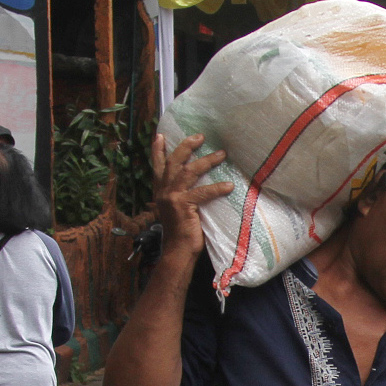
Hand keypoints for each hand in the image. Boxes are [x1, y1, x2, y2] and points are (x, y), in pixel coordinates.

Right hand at [152, 132, 233, 261]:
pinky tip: (229, 186)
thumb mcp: (177, 209)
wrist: (177, 251)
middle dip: (186, 146)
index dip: (157, 149)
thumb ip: (180, 195)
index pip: (157, 165)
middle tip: (200, 136)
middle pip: (173, 161)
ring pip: (189, 171)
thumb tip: (195, 184)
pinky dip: (217, 188)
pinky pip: (203, 192)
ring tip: (221, 154)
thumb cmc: (182, 232)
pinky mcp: (183, 205)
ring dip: (207, 161)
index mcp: (160, 191)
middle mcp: (163, 191)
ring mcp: (172, 197)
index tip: (160, 135)